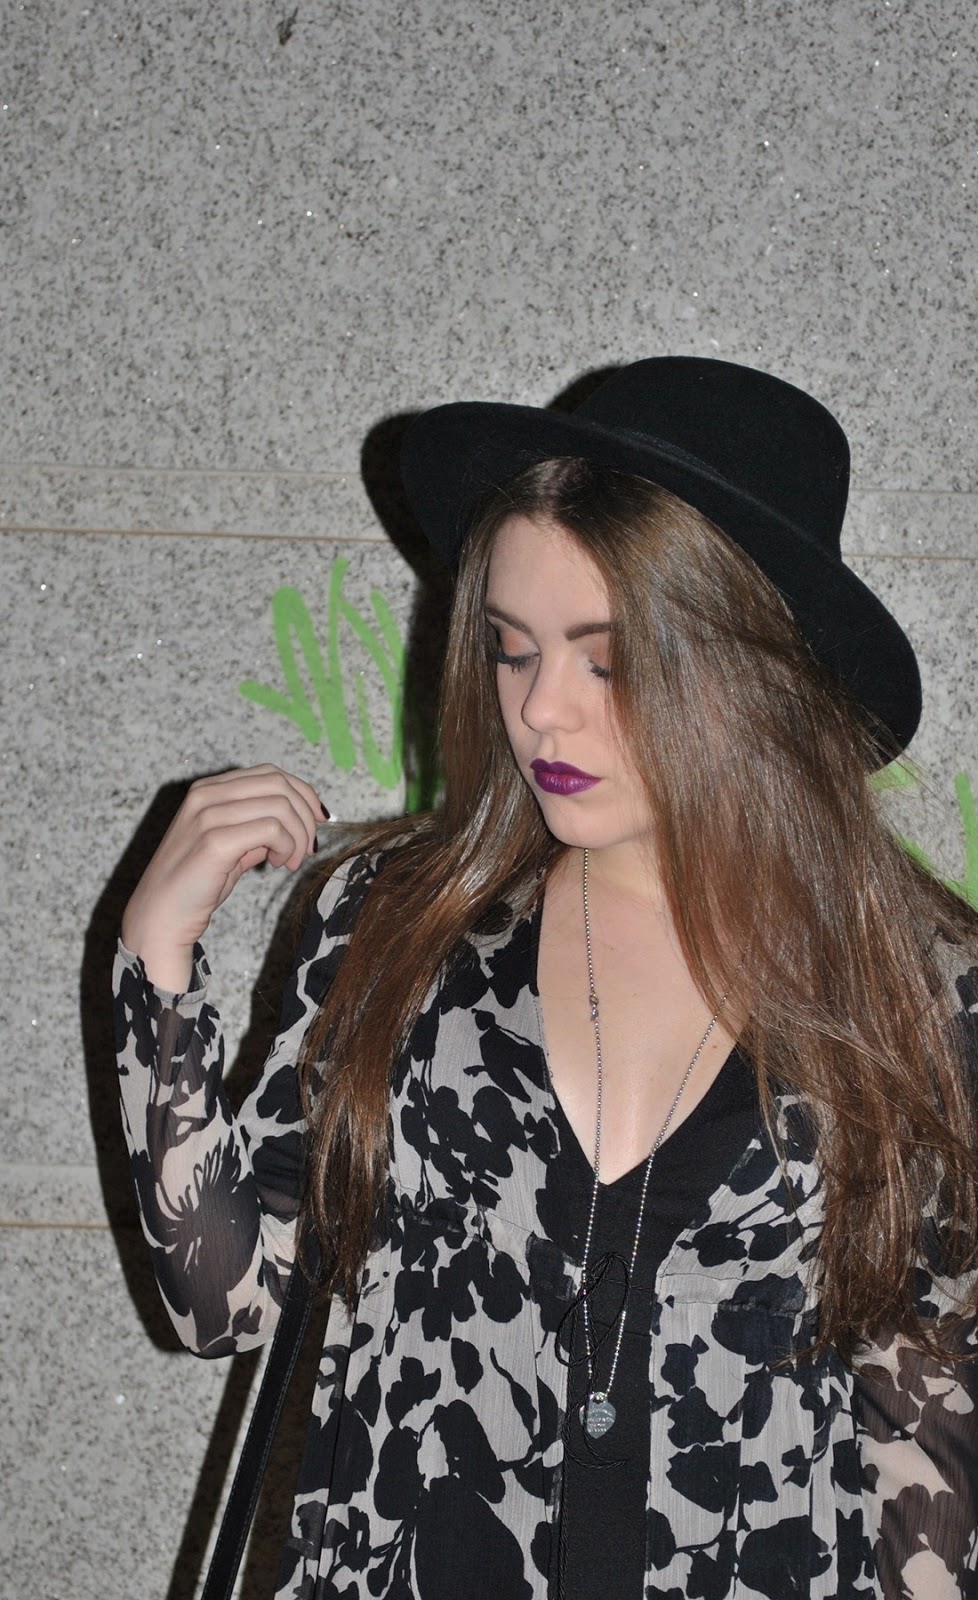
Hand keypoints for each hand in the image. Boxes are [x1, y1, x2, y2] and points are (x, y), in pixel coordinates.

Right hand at [121, 765, 327, 991]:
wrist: (161, 916)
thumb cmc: (196, 885)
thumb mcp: (231, 847)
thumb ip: (257, 829)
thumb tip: (296, 824)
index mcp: (209, 790)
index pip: (270, 773)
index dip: (302, 793)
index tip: (317, 820)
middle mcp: (206, 795)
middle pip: (279, 783)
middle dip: (305, 815)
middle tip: (307, 847)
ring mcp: (208, 815)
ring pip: (280, 805)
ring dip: (297, 835)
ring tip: (290, 861)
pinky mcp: (215, 840)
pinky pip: (272, 829)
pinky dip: (286, 846)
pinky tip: (278, 865)